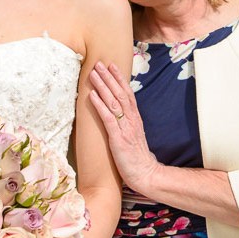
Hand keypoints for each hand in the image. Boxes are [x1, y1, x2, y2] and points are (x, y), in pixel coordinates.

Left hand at [89, 61, 159, 193]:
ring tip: (93, 74)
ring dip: (102, 86)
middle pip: (120, 93)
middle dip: (109, 77)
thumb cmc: (137, 158)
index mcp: (136, 119)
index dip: (119, 79)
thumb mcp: (134, 136)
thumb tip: (119, 115)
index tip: (112, 66)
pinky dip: (100, 105)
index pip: (128, 94)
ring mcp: (125, 128)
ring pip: (113, 102)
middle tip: (99, 63)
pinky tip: (92, 95)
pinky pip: (108, 118)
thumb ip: (128, 124)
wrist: (146, 174)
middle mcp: (132, 120)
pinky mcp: (118, 138)